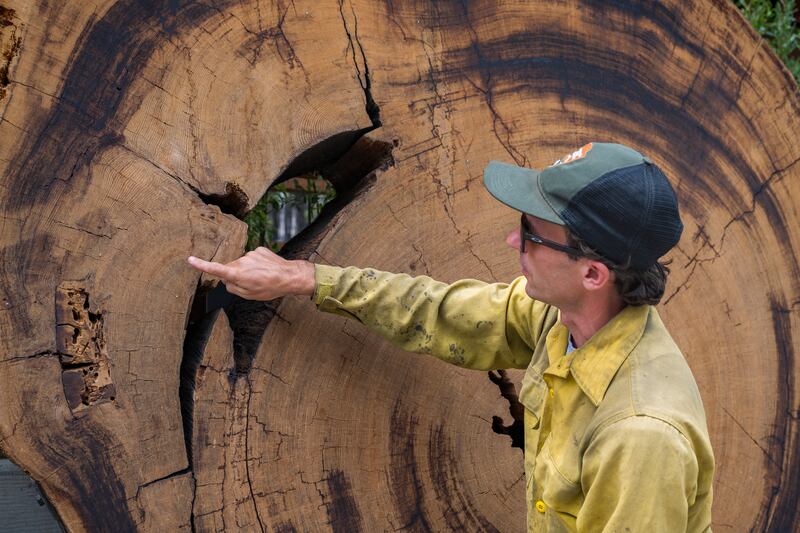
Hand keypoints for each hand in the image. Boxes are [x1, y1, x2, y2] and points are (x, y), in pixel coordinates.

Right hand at [187, 247, 315, 299]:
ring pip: (243, 264)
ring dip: (249, 270)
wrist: (289, 276)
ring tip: (262, 277)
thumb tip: (226, 281)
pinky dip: (257, 264)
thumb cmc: (269, 288)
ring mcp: (250, 254)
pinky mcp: (258, 249)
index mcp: (237, 274)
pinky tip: (266, 269)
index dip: (201, 265)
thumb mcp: (249, 295)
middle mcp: (241, 261)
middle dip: (237, 276)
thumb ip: (233, 288)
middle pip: (231, 269)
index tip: (190, 260)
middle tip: (252, 284)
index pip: (215, 269)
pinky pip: (253, 258)